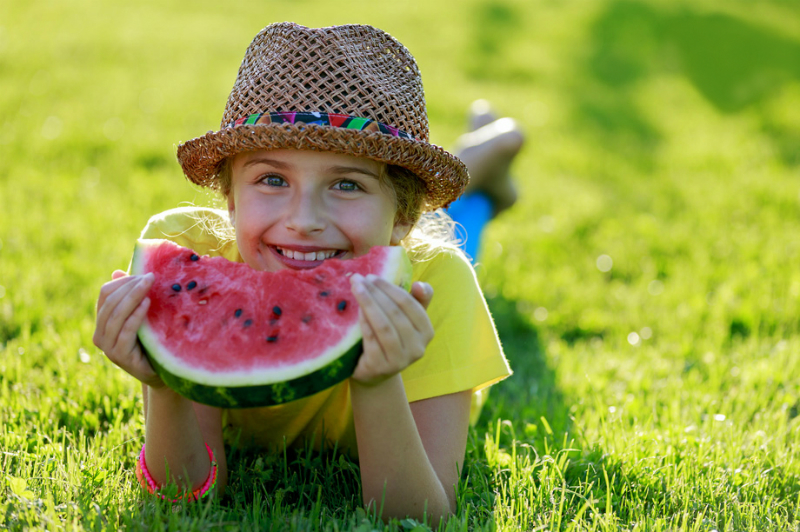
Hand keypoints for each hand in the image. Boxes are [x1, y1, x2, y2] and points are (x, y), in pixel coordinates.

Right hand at [93, 270, 164, 387]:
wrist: (162, 370)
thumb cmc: (152, 339)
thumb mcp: (143, 315)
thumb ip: (132, 296)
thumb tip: (118, 271)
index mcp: (102, 321)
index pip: (105, 294)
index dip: (123, 281)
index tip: (144, 273)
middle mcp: (99, 334)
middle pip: (110, 303)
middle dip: (130, 287)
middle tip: (150, 277)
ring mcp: (107, 347)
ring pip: (115, 316)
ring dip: (133, 297)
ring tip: (149, 286)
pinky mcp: (119, 357)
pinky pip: (125, 332)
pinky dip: (135, 315)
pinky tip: (147, 304)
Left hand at [349, 274, 433, 385]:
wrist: (373, 372)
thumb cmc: (390, 338)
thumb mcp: (406, 319)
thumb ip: (416, 300)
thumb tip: (419, 284)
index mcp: (427, 332)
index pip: (410, 304)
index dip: (390, 288)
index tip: (372, 276)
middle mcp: (417, 348)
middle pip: (395, 314)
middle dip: (376, 293)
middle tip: (359, 279)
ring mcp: (400, 360)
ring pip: (384, 326)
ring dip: (368, 303)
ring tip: (355, 289)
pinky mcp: (381, 367)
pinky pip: (371, 339)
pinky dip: (363, 322)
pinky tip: (356, 309)